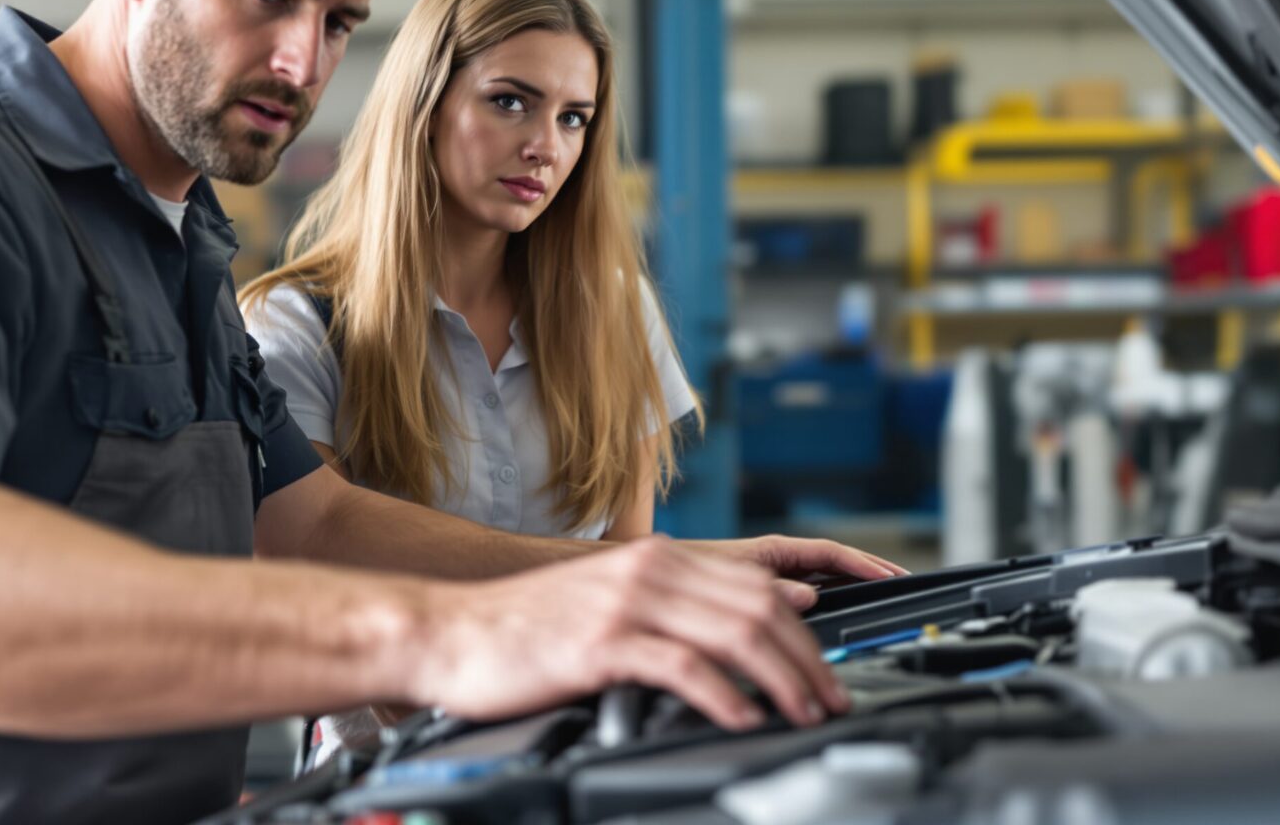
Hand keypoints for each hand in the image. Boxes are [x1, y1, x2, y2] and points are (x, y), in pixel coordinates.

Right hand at [409, 537, 849, 731]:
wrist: (449, 633)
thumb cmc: (523, 632)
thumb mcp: (609, 604)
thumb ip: (675, 606)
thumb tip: (745, 621)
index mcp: (655, 561)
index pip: (755, 586)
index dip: (805, 629)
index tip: (828, 670)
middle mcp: (649, 572)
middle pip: (759, 607)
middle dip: (808, 659)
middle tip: (831, 700)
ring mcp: (627, 603)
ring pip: (734, 632)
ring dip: (781, 679)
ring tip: (802, 714)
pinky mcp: (603, 642)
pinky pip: (684, 666)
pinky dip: (725, 695)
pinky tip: (743, 719)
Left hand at [683, 535, 907, 609]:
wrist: (641, 578)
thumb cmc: (676, 570)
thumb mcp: (725, 575)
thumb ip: (767, 586)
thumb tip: (809, 596)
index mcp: (770, 551)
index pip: (831, 553)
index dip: (865, 564)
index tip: (894, 575)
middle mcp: (773, 562)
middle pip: (833, 567)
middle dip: (868, 576)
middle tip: (900, 589)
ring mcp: (768, 579)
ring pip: (820, 583)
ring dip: (849, 591)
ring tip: (879, 605)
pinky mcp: (756, 597)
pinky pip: (803, 599)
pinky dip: (825, 607)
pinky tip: (834, 625)